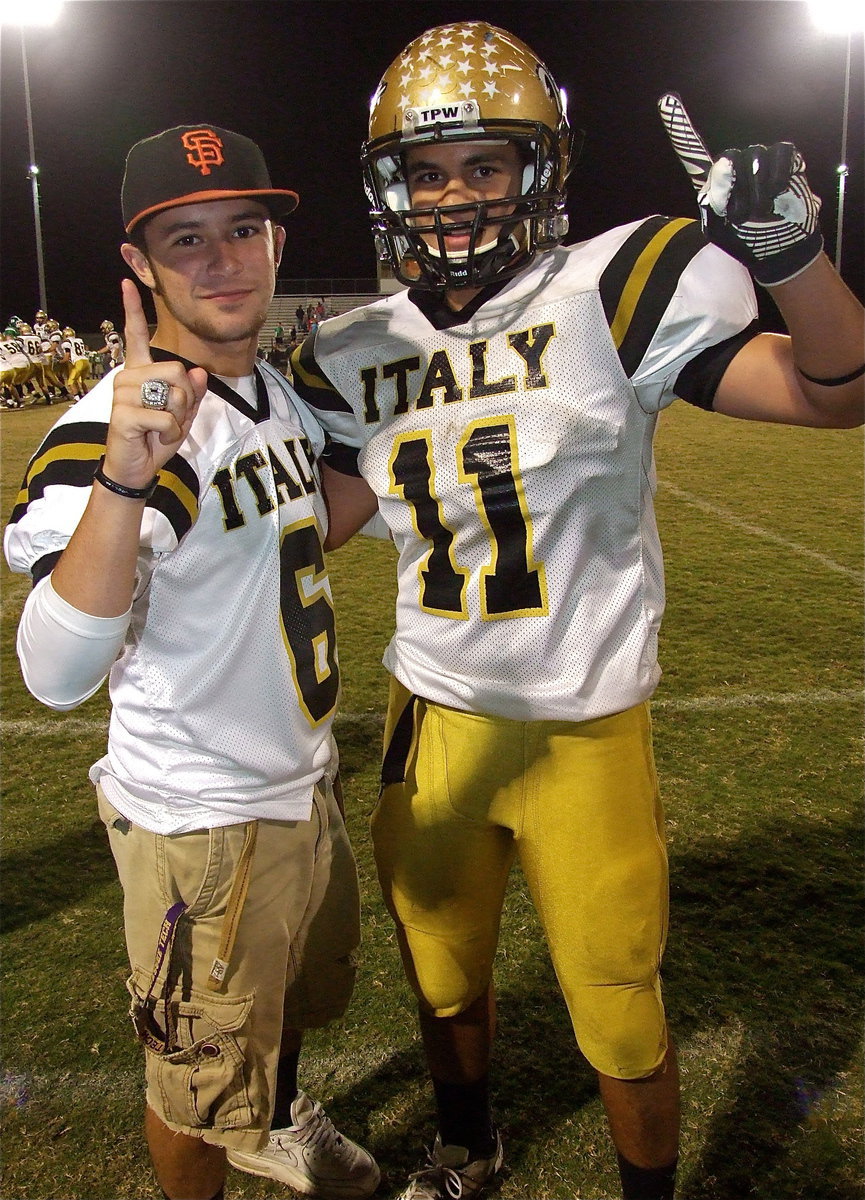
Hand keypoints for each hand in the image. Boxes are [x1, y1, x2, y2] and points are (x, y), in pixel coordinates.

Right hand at [102, 279, 207, 488]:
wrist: (136, 467)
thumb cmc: (156, 438)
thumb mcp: (182, 415)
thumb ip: (192, 393)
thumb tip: (199, 372)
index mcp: (140, 372)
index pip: (135, 334)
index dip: (132, 309)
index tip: (126, 283)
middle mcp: (128, 377)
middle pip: (176, 370)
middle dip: (186, 399)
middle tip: (172, 417)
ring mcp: (123, 394)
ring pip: (174, 394)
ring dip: (178, 418)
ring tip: (161, 428)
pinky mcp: (123, 414)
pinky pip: (165, 417)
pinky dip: (171, 433)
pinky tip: (156, 437)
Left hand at [657, 92, 822, 285]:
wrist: (779, 246)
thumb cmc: (746, 239)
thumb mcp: (720, 230)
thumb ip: (714, 200)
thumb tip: (724, 165)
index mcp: (713, 182)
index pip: (693, 154)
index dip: (680, 129)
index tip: (665, 101)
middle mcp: (734, 164)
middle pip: (729, 159)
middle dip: (736, 188)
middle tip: (742, 215)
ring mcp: (759, 158)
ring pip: (754, 158)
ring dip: (759, 189)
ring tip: (763, 211)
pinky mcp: (784, 157)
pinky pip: (780, 154)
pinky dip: (778, 175)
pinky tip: (778, 192)